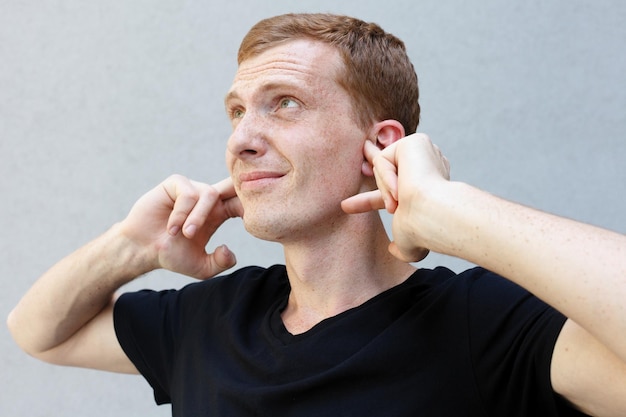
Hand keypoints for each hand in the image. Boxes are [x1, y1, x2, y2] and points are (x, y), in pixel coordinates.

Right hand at [119, 175, 242, 278]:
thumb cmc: (171, 255)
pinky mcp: (176, 184)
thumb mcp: (202, 267)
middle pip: (232, 186)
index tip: (256, 219)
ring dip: (198, 217)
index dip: (251, 207)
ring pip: (209, 194)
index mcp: (218, 213)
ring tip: (185, 234)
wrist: (142, 249)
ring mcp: (192, 189)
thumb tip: (229, 250)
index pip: (241, 204)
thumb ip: (220, 263)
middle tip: (250, 199)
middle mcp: (207, 198)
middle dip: (242, 188)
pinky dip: (182, 212)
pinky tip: (172, 228)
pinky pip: (188, 193)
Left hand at [342, 133, 449, 261]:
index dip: (375, 193)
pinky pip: (383, 159)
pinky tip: (399, 189)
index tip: (348, 204)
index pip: (397, 186)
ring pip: (383, 164)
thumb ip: (402, 248)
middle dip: (372, 158)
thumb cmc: (424, 231)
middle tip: (363, 148)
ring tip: (395, 204)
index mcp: (427, 188)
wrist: (433, 216)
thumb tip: (393, 250)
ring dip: (383, 188)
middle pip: (390, 163)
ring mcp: (424, 152)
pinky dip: (385, 177)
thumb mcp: (411, 245)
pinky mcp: (416, 142)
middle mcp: (427, 167)